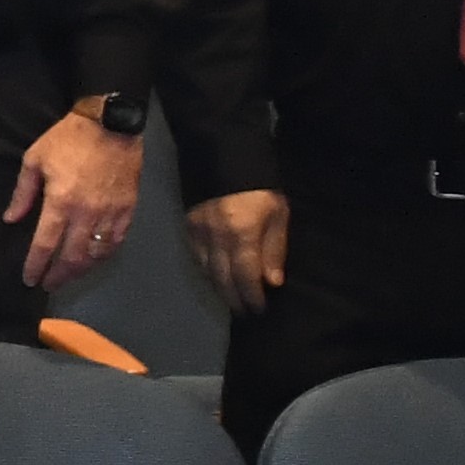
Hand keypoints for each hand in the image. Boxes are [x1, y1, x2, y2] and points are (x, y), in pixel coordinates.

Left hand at [15, 110, 146, 289]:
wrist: (111, 124)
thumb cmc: (68, 139)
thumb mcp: (35, 160)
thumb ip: (23, 193)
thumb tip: (11, 219)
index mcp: (60, 202)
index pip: (46, 244)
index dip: (36, 265)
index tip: (30, 279)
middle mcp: (87, 214)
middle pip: (73, 257)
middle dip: (59, 275)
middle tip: (49, 285)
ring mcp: (111, 214)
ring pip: (97, 255)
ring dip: (82, 270)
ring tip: (69, 275)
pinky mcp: (128, 211)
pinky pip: (116, 242)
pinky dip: (104, 255)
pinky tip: (94, 259)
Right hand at [188, 188, 291, 311]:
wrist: (223, 152)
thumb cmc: (260, 185)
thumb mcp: (278, 213)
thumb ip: (274, 248)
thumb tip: (272, 282)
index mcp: (242, 234)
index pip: (245, 277)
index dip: (252, 297)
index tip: (259, 310)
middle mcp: (216, 238)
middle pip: (223, 279)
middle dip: (235, 299)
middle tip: (244, 312)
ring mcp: (197, 231)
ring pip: (206, 271)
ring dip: (219, 288)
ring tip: (231, 299)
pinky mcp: (187, 225)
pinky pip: (195, 257)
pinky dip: (206, 271)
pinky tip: (215, 276)